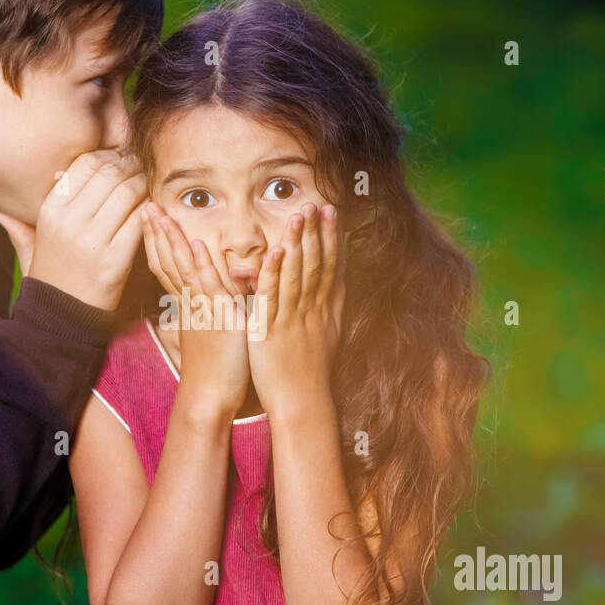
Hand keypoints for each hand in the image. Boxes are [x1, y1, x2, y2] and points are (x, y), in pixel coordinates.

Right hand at [0, 149, 144, 311]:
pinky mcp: (115, 261)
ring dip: (143, 184)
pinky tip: (150, 210)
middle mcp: (68, 223)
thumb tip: (0, 213)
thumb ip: (19, 229)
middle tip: (140, 166)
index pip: (84, 163)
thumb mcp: (30, 251)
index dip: (107, 155)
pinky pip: (139, 221)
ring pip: (128, 192)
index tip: (119, 158)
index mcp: (49, 212)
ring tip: (147, 185)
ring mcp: (92, 242)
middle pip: (109, 173)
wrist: (60, 322)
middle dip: (130, 165)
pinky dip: (149, 211)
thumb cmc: (51, 279)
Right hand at [141, 202, 249, 418]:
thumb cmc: (214, 369)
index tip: (148, 218)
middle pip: (167, 261)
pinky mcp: (219, 318)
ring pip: (181, 268)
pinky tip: (194, 244)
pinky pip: (207, 287)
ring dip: (171, 239)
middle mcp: (190, 303)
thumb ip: (212, 305)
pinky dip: (200, 265)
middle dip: (157, 233)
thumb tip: (216, 289)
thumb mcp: (212, 329)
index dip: (157, 241)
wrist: (210, 398)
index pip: (167, 266)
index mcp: (188, 304)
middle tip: (144, 205)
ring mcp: (202, 309)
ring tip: (159, 214)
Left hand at [247, 202, 344, 418]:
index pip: (332, 265)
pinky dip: (272, 274)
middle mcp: (312, 310)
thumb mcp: (327, 335)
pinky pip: (271, 298)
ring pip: (295, 274)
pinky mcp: (270, 330)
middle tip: (317, 201)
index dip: (331, 236)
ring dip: (297, 243)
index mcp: (325, 309)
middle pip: (317, 264)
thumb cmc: (310, 372)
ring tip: (298, 215)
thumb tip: (335, 286)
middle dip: (317, 231)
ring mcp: (292, 319)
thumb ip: (328, 307)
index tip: (332, 210)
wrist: (301, 403)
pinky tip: (273, 252)